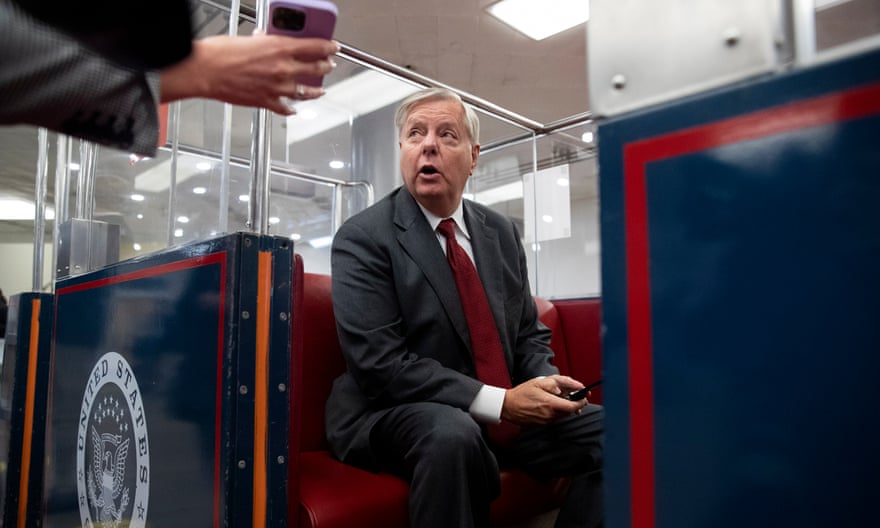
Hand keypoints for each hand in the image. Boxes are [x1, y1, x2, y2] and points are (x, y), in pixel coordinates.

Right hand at [159, 34, 339, 113]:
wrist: (205, 71)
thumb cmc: (220, 52)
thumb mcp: (248, 39)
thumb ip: (263, 41)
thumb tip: (267, 40)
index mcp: (280, 48)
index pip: (315, 47)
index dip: (328, 47)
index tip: (334, 47)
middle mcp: (283, 69)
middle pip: (315, 69)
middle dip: (325, 66)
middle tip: (329, 65)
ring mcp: (276, 88)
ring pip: (305, 92)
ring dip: (316, 91)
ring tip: (321, 90)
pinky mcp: (266, 102)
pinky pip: (285, 108)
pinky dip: (291, 110)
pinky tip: (294, 110)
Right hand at [500, 375, 587, 425]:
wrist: (508, 406)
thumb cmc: (522, 393)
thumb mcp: (540, 382)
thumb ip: (558, 383)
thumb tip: (572, 387)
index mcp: (550, 403)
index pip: (574, 407)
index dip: (581, 402)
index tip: (583, 397)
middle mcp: (550, 415)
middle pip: (569, 411)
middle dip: (572, 403)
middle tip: (570, 395)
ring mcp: (546, 421)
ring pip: (562, 415)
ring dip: (563, 407)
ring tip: (554, 398)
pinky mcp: (542, 425)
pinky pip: (554, 418)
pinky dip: (555, 411)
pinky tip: (547, 405)